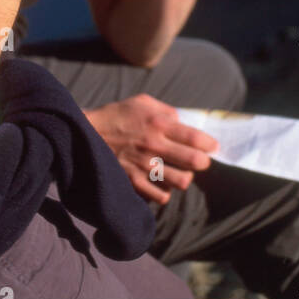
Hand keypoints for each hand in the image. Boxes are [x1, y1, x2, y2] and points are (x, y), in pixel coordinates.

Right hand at [85, 94, 217, 203]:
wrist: (86, 134)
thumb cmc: (117, 115)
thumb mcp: (142, 102)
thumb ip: (166, 110)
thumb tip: (184, 122)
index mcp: (159, 124)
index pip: (195, 138)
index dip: (210, 145)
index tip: (212, 147)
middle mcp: (155, 146)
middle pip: (194, 162)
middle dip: (202, 162)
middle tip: (199, 161)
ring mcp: (145, 166)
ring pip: (182, 182)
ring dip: (184, 177)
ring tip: (179, 172)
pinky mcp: (134, 182)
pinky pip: (162, 196)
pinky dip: (166, 191)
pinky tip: (161, 182)